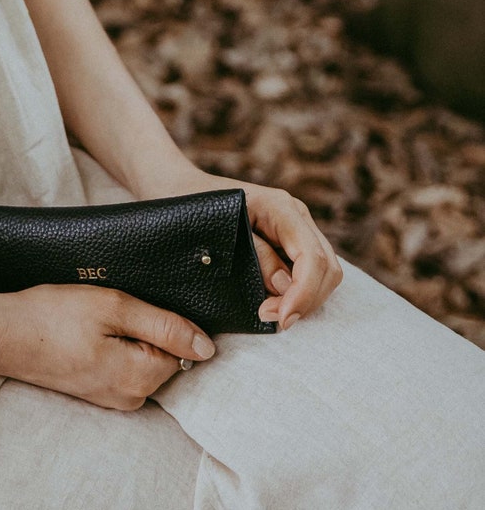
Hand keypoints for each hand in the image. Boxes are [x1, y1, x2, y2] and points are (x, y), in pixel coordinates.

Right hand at [0, 284, 215, 409]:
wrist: (1, 335)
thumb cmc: (52, 318)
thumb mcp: (114, 309)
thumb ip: (165, 327)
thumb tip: (208, 348)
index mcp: (140, 379)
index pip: (183, 349)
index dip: (161, 322)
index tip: (130, 309)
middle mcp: (130, 398)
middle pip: (163, 357)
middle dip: (144, 331)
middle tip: (105, 315)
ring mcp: (112, 399)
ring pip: (142, 359)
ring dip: (126, 338)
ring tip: (92, 325)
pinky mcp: (96, 392)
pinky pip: (122, 366)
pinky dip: (112, 347)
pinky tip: (86, 335)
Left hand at [142, 168, 342, 329]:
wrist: (181, 190)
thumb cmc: (193, 208)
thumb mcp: (219, 232)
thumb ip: (256, 256)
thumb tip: (284, 285)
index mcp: (281, 209)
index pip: (312, 258)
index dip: (303, 293)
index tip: (280, 319)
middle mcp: (296, 216)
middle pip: (328, 268)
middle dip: (306, 300)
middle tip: (271, 319)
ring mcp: (297, 228)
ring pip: (325, 272)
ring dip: (305, 299)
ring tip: (270, 313)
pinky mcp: (289, 242)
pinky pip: (309, 271)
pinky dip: (299, 292)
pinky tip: (274, 302)